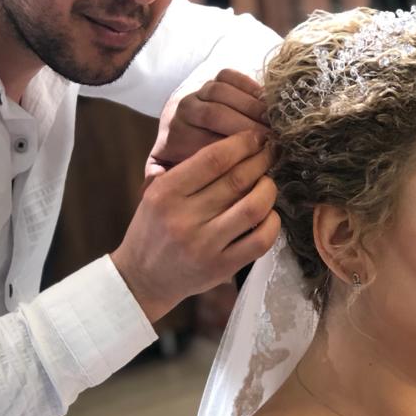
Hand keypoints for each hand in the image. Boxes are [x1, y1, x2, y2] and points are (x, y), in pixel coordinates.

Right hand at [113, 130, 278, 322]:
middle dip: (261, 161)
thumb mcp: (156, 194)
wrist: (143, 278)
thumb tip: (236, 145)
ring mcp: (204, 245)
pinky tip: (269, 214)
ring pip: (253, 208)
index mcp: (166, 193)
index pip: (213, 159)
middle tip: (270, 153)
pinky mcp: (221, 267)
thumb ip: (188, 171)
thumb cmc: (154, 229)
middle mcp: (184, 218)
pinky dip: (272, 223)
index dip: (242, 144)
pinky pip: (260, 240)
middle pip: (237, 180)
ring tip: (268, 183)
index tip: (256, 138)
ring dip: (268, 189)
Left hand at [146, 69, 267, 178]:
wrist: (178, 127)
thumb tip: (157, 189)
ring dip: (250, 105)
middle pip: (215, 113)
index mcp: (176, 135)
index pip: (204, 141)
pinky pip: (229, 76)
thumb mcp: (170, 173)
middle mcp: (184, 109)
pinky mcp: (212, 78)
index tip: (257, 157)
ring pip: (222, 91)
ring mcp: (198, 90)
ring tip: (272, 121)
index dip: (233, 148)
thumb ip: (166, 181)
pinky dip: (248, 85)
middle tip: (271, 139)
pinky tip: (266, 100)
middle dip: (246, 126)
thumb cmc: (183, 157)